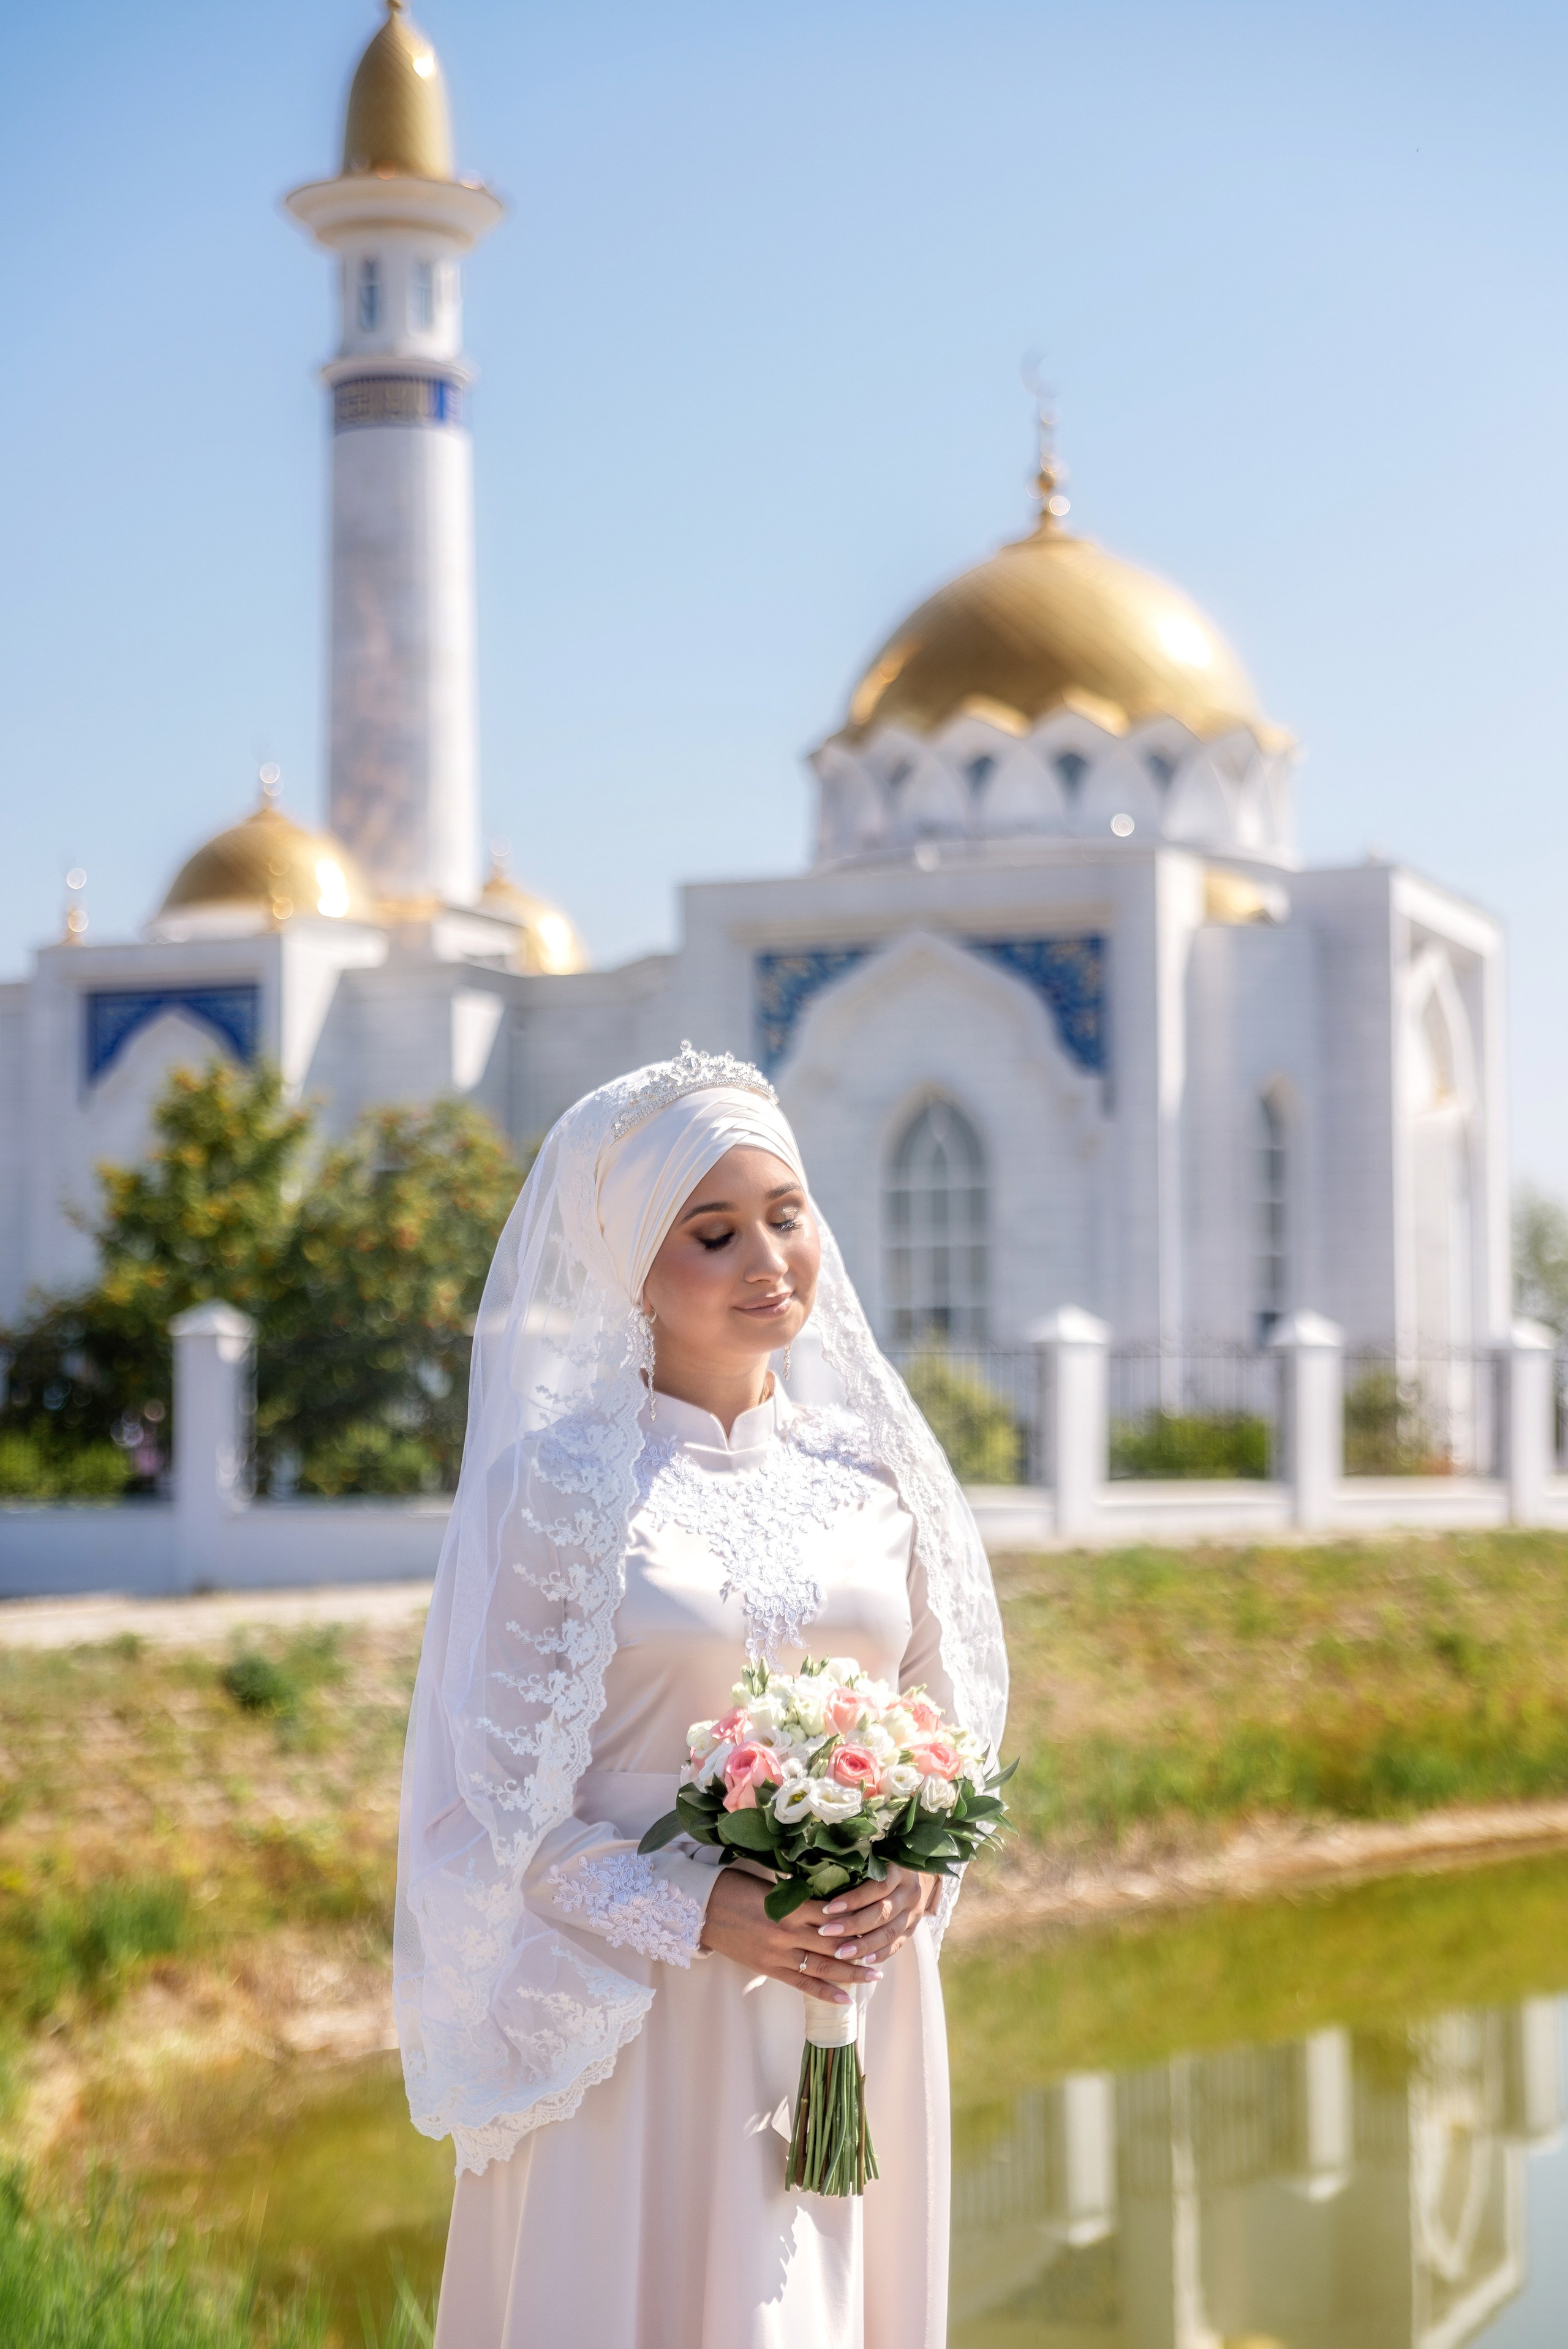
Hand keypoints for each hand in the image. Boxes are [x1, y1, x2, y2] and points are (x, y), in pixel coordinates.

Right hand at [699, 1868, 886, 2005]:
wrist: (700, 1909)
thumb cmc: (735, 1888)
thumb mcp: (770, 1885)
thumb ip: (798, 1896)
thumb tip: (830, 1899)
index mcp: (789, 1906)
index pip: (832, 1916)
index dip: (856, 1921)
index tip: (877, 1921)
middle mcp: (787, 1933)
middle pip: (833, 1945)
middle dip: (861, 1951)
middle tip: (884, 1955)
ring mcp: (778, 1954)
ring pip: (822, 1968)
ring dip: (850, 1974)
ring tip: (874, 1977)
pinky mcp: (768, 1969)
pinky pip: (802, 1984)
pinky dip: (825, 1992)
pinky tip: (845, 1998)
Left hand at [812, 1864, 939, 1965]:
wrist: (917, 1873)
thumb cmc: (884, 1862)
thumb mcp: (875, 1856)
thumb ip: (855, 1865)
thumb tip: (820, 1875)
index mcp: (899, 1870)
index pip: (877, 1887)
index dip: (853, 1899)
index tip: (827, 1909)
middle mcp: (910, 1892)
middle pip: (882, 1913)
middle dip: (852, 1925)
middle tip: (826, 1932)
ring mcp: (913, 1913)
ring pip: (889, 1933)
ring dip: (863, 1945)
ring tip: (840, 1953)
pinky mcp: (912, 1929)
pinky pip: (897, 1945)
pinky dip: (880, 1954)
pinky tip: (863, 1961)